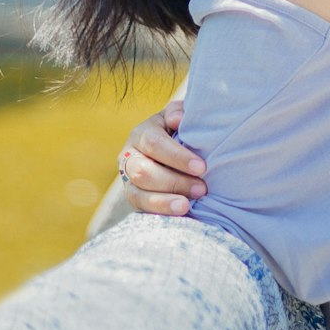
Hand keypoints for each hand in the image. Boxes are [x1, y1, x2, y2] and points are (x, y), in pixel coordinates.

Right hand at [118, 100, 206, 215]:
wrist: (169, 154)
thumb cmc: (179, 132)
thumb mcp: (178, 118)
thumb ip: (177, 113)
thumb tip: (178, 119)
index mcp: (141, 133)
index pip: (153, 143)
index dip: (177, 156)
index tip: (201, 167)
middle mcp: (129, 157)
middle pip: (143, 172)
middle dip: (174, 182)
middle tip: (202, 189)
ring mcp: (128, 181)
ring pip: (139, 194)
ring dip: (165, 202)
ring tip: (187, 206)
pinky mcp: (134, 200)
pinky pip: (141, 210)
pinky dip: (160, 213)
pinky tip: (179, 216)